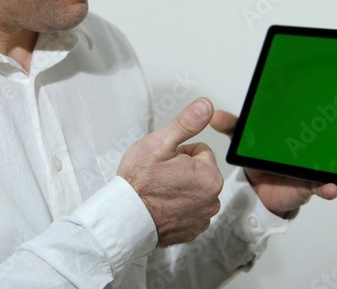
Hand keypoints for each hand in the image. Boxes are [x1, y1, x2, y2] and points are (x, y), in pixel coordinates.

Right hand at [117, 97, 223, 246]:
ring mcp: (203, 217)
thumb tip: (207, 105)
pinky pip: (190, 209)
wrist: (124, 218)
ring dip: (181, 188)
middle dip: (182, 170)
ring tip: (159, 191)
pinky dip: (178, 207)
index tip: (164, 163)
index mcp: (209, 176)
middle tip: (159, 176)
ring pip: (195, 190)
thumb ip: (187, 123)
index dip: (179, 152)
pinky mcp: (193, 231)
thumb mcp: (159, 144)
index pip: (200, 151)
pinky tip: (161, 206)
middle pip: (199, 171)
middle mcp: (212, 199)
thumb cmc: (138, 182)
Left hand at [210, 109, 336, 217]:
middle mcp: (300, 147)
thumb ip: (230, 127)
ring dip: (330, 161)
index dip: (303, 104)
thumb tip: (214, 115)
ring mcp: (306, 165)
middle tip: (324, 124)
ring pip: (323, 160)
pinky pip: (321, 185)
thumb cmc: (256, 162)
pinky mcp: (309, 184)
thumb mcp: (242, 142)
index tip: (307, 92)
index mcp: (285, 133)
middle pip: (314, 135)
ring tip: (332, 162)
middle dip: (321, 129)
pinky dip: (327, 187)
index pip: (296, 115)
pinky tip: (330, 187)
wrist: (262, 191)